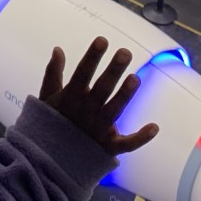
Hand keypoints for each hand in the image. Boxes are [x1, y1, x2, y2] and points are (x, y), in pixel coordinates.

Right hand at [38, 36, 158, 156]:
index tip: (102, 41)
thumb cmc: (49, 123)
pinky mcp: (108, 147)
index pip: (82, 73)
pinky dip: (141, 137)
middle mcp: (86, 112)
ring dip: (125, 95)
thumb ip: (53, 73)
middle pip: (102, 88)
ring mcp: (98, 130)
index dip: (92, 57)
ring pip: (115, 110)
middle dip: (113, 70)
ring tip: (135, 78)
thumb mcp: (46, 97)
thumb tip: (58, 49)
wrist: (48, 159)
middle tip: (125, 52)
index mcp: (70, 98)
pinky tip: (155, 127)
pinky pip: (127, 143)